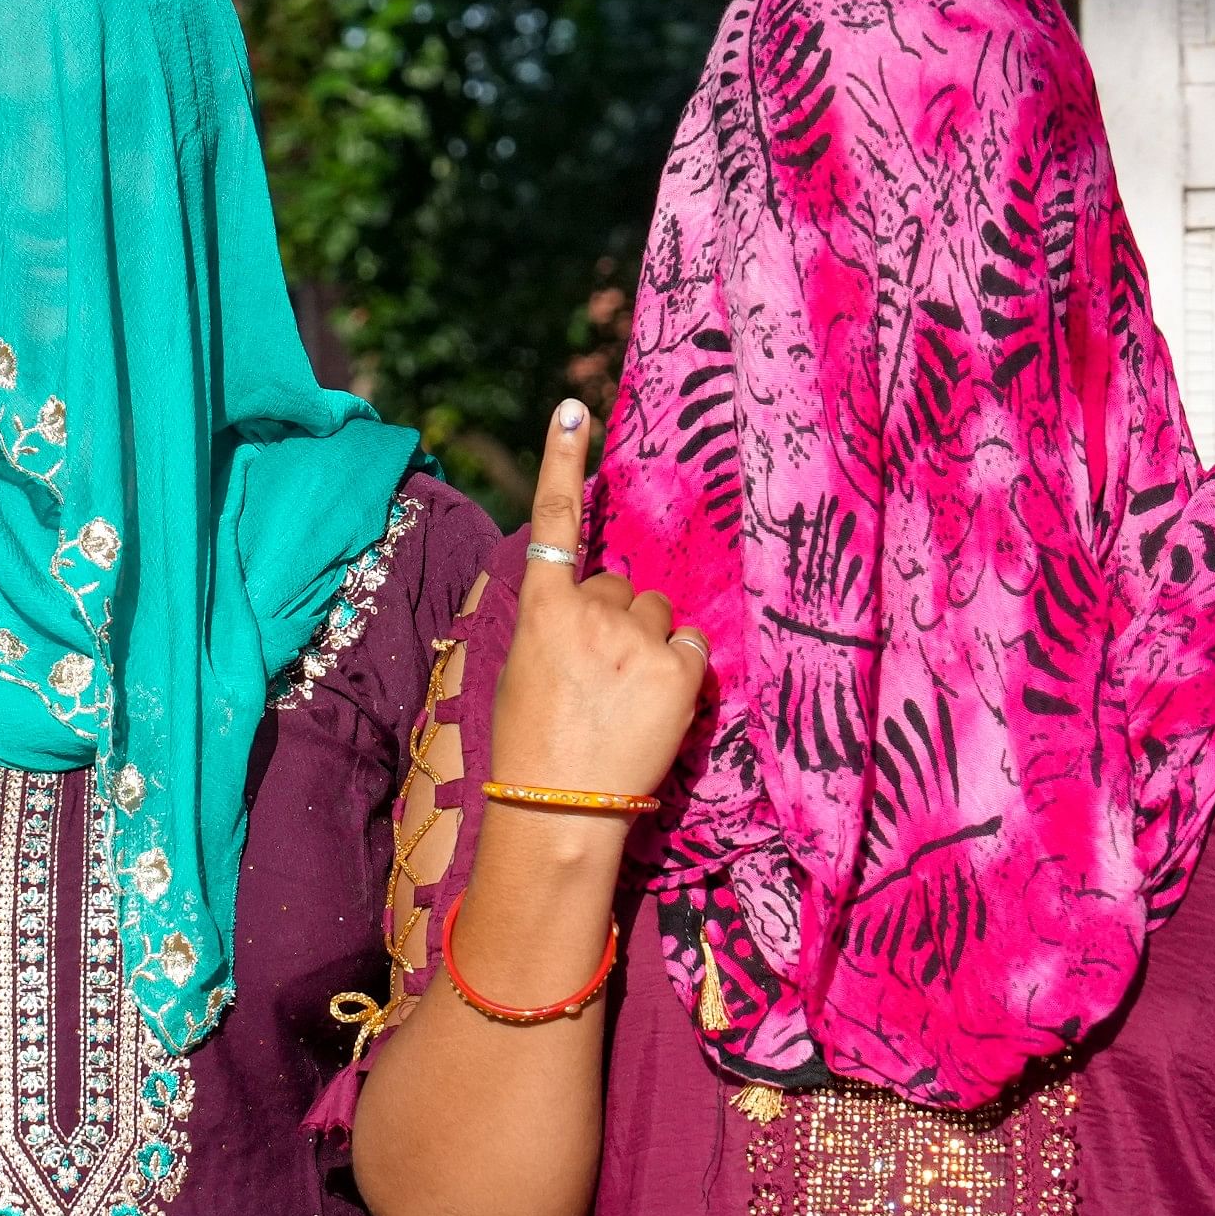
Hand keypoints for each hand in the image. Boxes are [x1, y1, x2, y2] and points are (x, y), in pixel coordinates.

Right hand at [487, 398, 706, 803]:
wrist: (558, 806)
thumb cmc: (530, 741)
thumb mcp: (522, 669)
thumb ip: (554, 623)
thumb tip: (589, 603)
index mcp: (540, 611)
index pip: (552, 523)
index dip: (561, 462)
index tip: (570, 410)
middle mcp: (590, 613)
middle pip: (622, 585)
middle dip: (617, 619)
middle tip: (599, 675)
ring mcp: (638, 640)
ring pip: (660, 613)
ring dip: (651, 643)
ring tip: (626, 695)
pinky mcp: (679, 670)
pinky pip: (693, 645)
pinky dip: (682, 669)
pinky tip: (656, 703)